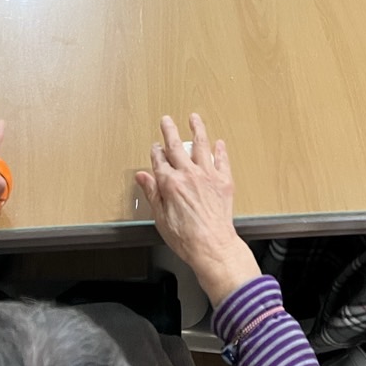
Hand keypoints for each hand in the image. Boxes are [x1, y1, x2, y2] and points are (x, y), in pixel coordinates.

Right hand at [135, 114, 259, 307]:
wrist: (213, 247)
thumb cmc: (187, 238)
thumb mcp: (160, 218)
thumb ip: (152, 193)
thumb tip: (142, 177)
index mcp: (170, 183)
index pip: (159, 160)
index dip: (155, 152)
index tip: (155, 148)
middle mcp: (188, 174)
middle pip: (176, 146)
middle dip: (170, 131)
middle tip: (167, 121)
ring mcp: (207, 175)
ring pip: (201, 145)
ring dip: (197, 129)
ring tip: (194, 118)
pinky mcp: (223, 181)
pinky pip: (222, 160)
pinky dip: (220, 150)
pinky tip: (219, 143)